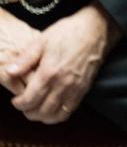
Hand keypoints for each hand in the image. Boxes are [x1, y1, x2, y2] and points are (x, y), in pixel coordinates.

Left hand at [8, 2, 120, 123]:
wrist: (96, 29)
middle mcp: (62, 84)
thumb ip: (25, 59)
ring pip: (56, 116)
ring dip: (43, 117)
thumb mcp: (42, 40)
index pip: (29, 100)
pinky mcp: (85, 89)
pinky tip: (53, 108)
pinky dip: (59, 115)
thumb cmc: (68, 32)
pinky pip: (70, 111)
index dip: (18, 104)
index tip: (15, 99)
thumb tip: (9, 72)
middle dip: (28, 112)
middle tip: (24, 105)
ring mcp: (75, 88)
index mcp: (49, 72)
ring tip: (37, 109)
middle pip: (41, 112)